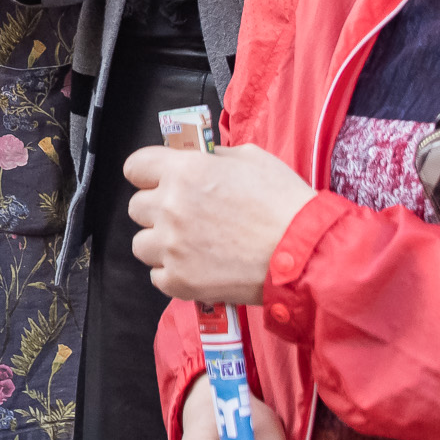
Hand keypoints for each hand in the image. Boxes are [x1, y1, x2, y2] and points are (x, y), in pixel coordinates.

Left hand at [125, 143, 317, 305]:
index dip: (147, 173)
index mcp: (184, 172)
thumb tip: (200, 160)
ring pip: (141, 244)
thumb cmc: (283, 203)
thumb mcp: (250, 158)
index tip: (157, 180)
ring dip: (161, 243)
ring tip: (191, 245)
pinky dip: (173, 273)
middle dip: (157, 209)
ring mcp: (173, 247)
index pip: (135, 167)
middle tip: (186, 216)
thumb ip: (214, 158)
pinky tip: (198, 267)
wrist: (305, 253)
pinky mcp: (180, 282)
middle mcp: (170, 207)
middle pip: (136, 207)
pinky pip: (157, 276)